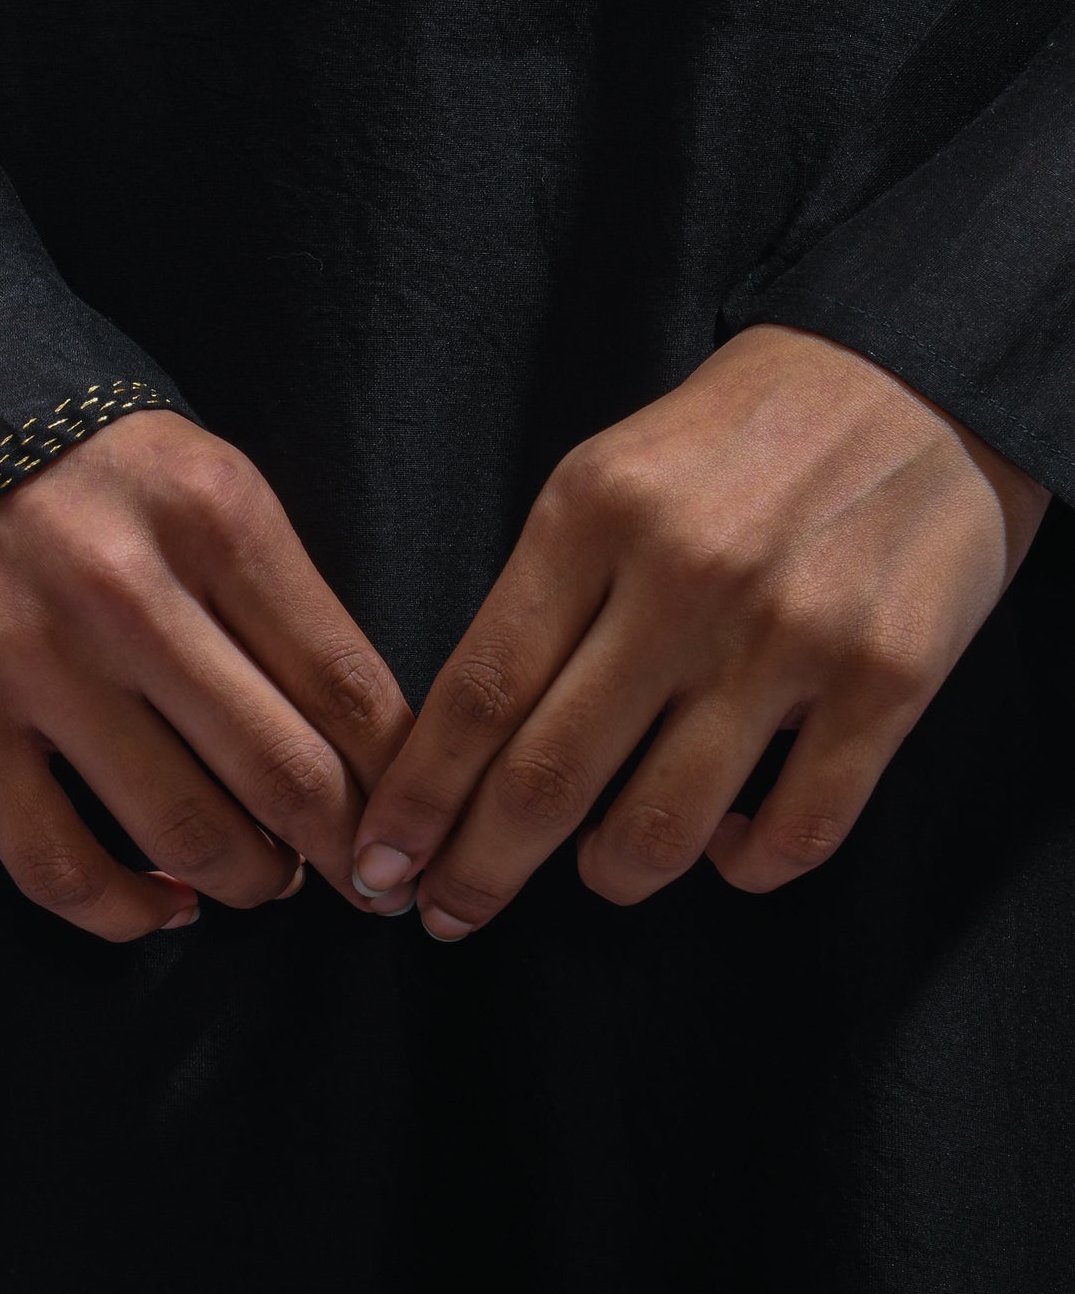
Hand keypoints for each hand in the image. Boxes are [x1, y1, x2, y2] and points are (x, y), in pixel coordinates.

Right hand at [0, 410, 417, 939]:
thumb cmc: (91, 467)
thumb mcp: (208, 485)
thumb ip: (281, 597)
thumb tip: (362, 742)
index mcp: (215, 519)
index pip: (345, 684)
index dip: (402, 780)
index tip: (418, 823)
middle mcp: (129, 594)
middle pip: (284, 774)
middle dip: (347, 852)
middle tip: (368, 881)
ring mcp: (34, 664)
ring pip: (185, 834)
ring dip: (251, 881)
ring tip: (271, 877)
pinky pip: (58, 865)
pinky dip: (130, 912)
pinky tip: (168, 905)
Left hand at [351, 324, 1052, 939]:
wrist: (916, 378)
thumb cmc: (740, 439)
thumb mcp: (613, 473)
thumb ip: (549, 596)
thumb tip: (476, 746)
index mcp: (596, 513)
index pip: (478, 689)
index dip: (420, 796)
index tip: (377, 860)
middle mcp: (686, 577)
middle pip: (548, 774)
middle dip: (479, 869)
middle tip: (446, 915)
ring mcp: (791, 634)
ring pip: (662, 826)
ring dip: (611, 874)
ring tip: (601, 869)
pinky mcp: (890, 678)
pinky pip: (796, 831)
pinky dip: (744, 866)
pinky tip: (724, 846)